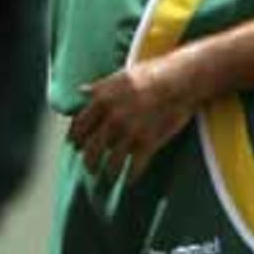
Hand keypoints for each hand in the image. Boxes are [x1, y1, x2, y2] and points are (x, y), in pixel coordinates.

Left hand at [66, 56, 197, 182]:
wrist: (179, 79)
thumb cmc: (151, 72)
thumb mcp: (119, 76)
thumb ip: (99, 87)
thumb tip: (81, 91)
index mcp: (102, 101)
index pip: (79, 125)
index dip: (75, 137)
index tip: (74, 145)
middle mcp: (112, 118)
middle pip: (92, 147)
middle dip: (89, 161)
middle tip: (89, 167)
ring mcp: (129, 132)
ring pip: (112, 161)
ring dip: (108, 172)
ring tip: (108, 177)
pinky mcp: (148, 142)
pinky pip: (135, 166)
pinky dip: (131, 176)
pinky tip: (129, 181)